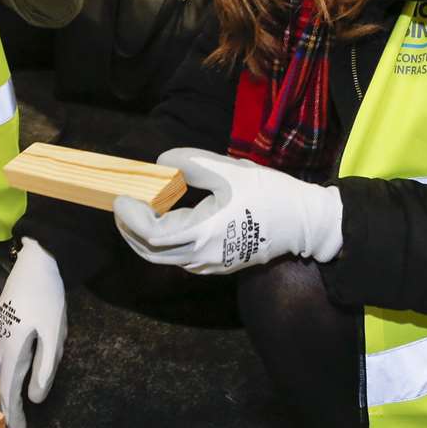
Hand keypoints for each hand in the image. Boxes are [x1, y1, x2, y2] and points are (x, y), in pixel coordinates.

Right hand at [0, 238, 65, 427]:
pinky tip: (0, 377)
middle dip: (4, 408)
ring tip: (4, 410)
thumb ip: (45, 367)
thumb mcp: (54, 334)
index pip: (9, 391)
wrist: (37, 260)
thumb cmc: (48, 296)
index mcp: (12, 349)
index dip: (12, 414)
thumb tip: (35, 398)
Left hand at [112, 149, 343, 274]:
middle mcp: (202, 256)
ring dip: (145, 236)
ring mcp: (210, 264)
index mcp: (203, 233)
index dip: (130, 217)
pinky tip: (165, 218)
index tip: (122, 196)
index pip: (151, 234)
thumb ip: (191, 163)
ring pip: (164, 257)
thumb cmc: (270, 195)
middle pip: (151, 251)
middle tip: (122, 204)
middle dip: (130, 229)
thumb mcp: (230, 170)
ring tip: (139, 208)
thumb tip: (162, 163)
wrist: (304, 223)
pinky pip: (180, 257)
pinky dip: (163, 241)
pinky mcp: (218, 264)